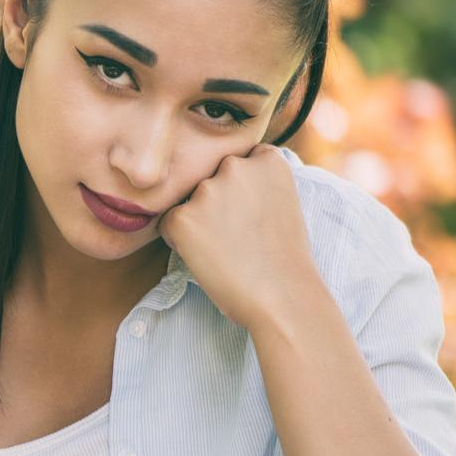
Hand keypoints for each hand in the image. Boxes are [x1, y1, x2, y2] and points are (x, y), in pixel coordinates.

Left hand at [156, 144, 322, 333]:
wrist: (283, 296)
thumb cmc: (285, 258)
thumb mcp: (282, 203)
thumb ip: (256, 183)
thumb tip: (222, 184)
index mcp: (267, 159)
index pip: (241, 161)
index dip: (243, 191)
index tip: (254, 214)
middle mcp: (234, 166)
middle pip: (211, 178)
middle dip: (217, 201)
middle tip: (237, 235)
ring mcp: (206, 190)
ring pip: (190, 200)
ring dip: (198, 220)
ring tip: (226, 248)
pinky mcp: (182, 218)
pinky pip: (170, 224)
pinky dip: (180, 241)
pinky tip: (208, 257)